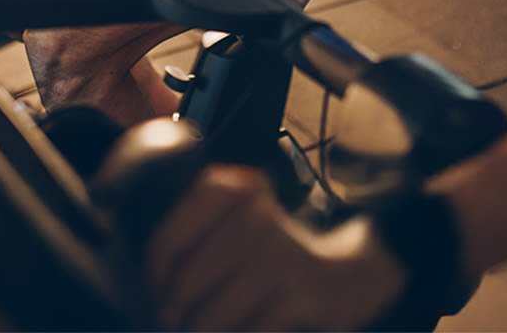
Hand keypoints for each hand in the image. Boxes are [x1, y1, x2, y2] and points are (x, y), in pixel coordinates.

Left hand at [147, 166, 403, 331]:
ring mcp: (283, 253)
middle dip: (178, 303)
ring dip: (203, 328)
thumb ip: (199, 236)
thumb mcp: (238, 227)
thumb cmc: (276, 254)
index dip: (159, 258)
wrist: (353, 272)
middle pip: (193, 273)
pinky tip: (238, 332)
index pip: (176, 226)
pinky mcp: (304, 291)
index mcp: (236, 188)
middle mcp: (258, 214)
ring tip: (197, 329)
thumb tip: (153, 278)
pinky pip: (252, 328)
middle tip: (172, 315)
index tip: (154, 281)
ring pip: (218, 308)